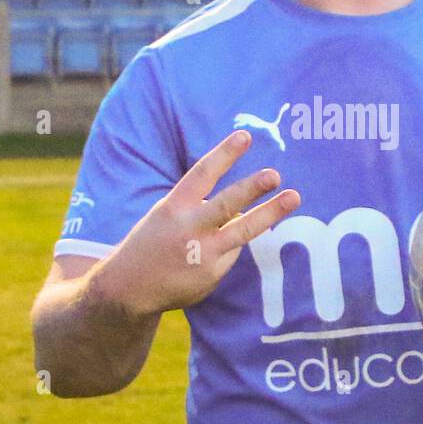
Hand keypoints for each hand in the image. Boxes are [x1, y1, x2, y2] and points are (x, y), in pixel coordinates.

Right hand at [93, 130, 299, 316]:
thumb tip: (242, 206)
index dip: (225, 154)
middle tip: (275, 174)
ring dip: (270, 213)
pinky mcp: (212, 274)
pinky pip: (230, 253)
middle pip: (226, 203)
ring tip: (294, 196)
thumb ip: (199, 206)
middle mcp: (189, 227)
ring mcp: (203, 252)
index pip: (202, 173)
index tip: (245, 136)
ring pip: (243, 231)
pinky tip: (206, 255)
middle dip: (252, 187)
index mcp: (174, 206)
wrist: (128, 288)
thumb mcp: (167, 214)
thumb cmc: (154, 242)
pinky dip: (226, 249)